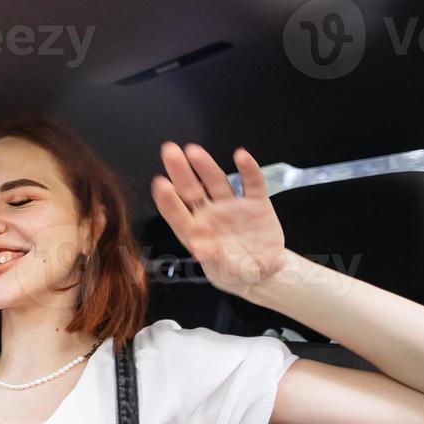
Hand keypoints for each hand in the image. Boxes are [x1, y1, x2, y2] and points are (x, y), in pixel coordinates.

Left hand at [150, 142, 288, 298]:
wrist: (264, 272)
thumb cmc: (234, 271)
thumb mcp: (225, 272)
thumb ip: (214, 260)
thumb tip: (199, 249)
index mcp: (196, 232)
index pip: (177, 214)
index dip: (168, 200)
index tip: (160, 184)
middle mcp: (210, 214)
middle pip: (191, 190)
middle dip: (180, 171)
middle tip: (169, 151)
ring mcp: (232, 206)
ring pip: (216, 182)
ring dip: (206, 166)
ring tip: (194, 151)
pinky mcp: (256, 203)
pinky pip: (252, 183)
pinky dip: (248, 169)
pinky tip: (241, 156)